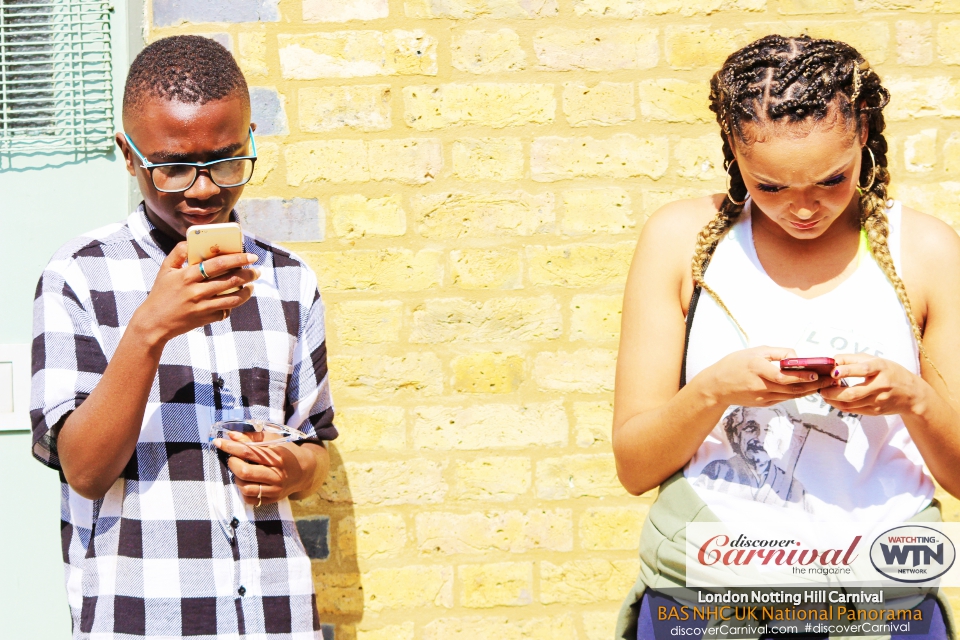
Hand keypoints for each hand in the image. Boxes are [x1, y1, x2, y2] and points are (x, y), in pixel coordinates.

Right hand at [131, 242, 259, 345]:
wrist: (154, 322)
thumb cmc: (161, 293)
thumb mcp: (165, 269)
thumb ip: (179, 252)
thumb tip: (193, 240)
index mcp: (187, 275)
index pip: (218, 263)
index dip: (237, 259)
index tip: (251, 256)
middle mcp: (196, 291)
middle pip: (230, 280)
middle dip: (248, 274)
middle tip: (257, 271)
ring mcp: (201, 306)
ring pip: (233, 298)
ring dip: (246, 291)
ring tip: (251, 286)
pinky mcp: (205, 319)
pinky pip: (225, 311)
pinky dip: (233, 305)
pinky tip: (235, 299)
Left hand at [214, 431, 316, 505]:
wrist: (304, 471)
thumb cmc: (286, 451)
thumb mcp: (273, 439)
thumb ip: (252, 437)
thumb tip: (230, 435)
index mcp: (276, 456)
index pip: (247, 451)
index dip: (230, 446)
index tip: (218, 442)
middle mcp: (276, 474)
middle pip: (244, 472)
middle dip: (232, 463)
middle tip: (232, 458)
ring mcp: (275, 489)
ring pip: (245, 488)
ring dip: (237, 478)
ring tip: (241, 470)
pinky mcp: (273, 499)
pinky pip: (250, 499)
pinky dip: (243, 490)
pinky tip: (247, 482)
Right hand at [701, 346, 835, 407]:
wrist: (716, 386)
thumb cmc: (734, 364)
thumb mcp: (754, 351)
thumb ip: (777, 353)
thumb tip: (797, 357)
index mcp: (757, 368)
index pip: (783, 376)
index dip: (801, 376)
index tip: (817, 373)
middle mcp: (760, 385)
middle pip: (792, 388)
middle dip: (814, 384)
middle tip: (831, 380)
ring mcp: (762, 397)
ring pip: (791, 395)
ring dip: (809, 390)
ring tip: (825, 384)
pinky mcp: (763, 403)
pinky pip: (784, 398)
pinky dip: (797, 393)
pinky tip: (809, 388)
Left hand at [819, 353, 920, 415]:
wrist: (912, 394)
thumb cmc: (889, 372)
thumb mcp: (875, 360)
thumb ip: (852, 359)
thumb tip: (831, 361)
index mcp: (881, 368)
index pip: (862, 369)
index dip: (846, 371)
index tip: (833, 372)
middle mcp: (881, 385)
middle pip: (854, 393)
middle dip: (833, 392)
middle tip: (822, 389)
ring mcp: (879, 400)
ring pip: (851, 404)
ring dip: (833, 400)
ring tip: (824, 394)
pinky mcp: (876, 411)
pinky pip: (853, 410)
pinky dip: (840, 405)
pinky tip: (833, 400)